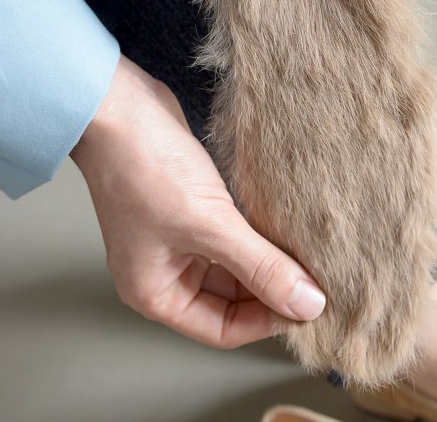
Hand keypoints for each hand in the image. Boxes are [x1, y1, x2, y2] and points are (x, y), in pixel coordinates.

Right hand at [71, 57, 325, 347]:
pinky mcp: (190, 208)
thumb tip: (307, 304)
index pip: (222, 329)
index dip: (268, 321)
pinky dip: (257, 234)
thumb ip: (261, 267)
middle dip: (271, 290)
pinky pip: (232, 234)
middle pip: (231, 300)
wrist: (118, 105)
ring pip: (234, 265)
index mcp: (155, 292)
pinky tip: (285, 226)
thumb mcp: (210, 225)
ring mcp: (176, 239)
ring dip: (267, 260)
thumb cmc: (143, 166)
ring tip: (307, 252)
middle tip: (318, 278)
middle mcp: (164, 271)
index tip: (310, 303)